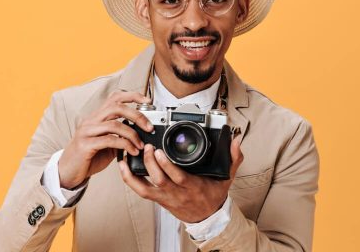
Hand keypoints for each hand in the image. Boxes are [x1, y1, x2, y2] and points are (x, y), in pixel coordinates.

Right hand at [58, 90, 153, 188]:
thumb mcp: (107, 143)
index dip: (132, 95)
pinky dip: (125, 145)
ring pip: (114, 124)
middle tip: (149, 127)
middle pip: (116, 107)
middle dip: (137, 115)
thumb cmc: (89, 157)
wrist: (67, 172)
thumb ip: (121, 135)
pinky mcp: (85, 145)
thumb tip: (142, 133)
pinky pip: (109, 140)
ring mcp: (87, 131)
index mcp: (97, 117)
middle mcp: (91, 120)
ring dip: (133, 134)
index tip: (148, 100)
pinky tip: (132, 152)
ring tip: (141, 145)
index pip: (115, 97)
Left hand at [118, 136, 243, 222]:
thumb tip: (236, 141)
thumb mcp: (227, 177)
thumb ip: (233, 158)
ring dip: (136, 172)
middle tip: (147, 147)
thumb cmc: (214, 195)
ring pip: (146, 188)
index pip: (179, 177)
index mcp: (193, 187)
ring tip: (129, 155)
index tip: (160, 151)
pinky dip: (129, 180)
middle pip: (160, 180)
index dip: (167, 166)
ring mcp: (166, 197)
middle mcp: (177, 193)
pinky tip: (122, 167)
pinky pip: (141, 191)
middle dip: (151, 163)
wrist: (208, 218)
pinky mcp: (158, 198)